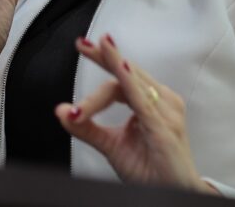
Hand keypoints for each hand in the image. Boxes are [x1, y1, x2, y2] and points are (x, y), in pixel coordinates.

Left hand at [54, 35, 217, 193]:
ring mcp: (166, 114)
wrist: (173, 194)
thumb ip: (86, 127)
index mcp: (150, 102)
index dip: (104, 58)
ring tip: (98, 48)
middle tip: (83, 43)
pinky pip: (144, 102)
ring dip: (112, 65)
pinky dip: (131, 84)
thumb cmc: (150, 168)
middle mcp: (161, 102)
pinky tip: (122, 69)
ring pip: (132, 84)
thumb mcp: (110, 144)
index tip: (83, 45)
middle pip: (128, 73)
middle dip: (104, 56)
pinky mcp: (164, 128)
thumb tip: (61, 110)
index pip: (123, 75)